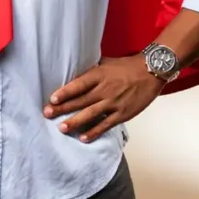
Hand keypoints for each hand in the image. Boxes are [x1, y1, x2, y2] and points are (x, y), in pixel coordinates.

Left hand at [43, 55, 163, 142]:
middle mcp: (105, 89)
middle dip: (63, 108)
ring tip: (61, 128)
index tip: (52, 99)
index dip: (65, 92)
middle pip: (81, 100)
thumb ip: (92, 68)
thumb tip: (75, 69)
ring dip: (75, 121)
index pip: (79, 84)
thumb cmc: (127, 65)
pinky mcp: (122, 113)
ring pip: (91, 114)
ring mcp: (114, 103)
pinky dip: (94, 131)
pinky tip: (83, 137)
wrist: (151, 71)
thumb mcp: (107, 62)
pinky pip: (106, 124)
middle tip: (47, 114)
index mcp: (100, 75)